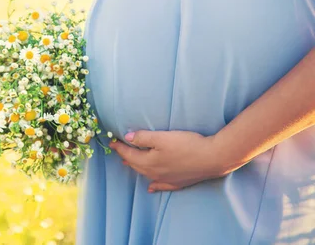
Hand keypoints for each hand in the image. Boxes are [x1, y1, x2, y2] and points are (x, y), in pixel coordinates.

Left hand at [108, 130, 239, 192]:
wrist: (213, 158)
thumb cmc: (186, 145)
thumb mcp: (162, 137)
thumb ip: (143, 138)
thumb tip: (127, 138)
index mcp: (149, 162)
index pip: (129, 154)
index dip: (120, 147)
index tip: (112, 141)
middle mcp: (155, 173)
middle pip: (136, 165)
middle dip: (126, 157)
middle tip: (119, 150)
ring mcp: (167, 180)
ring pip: (146, 174)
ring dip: (137, 168)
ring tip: (129, 164)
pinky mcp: (178, 183)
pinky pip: (161, 185)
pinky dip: (154, 185)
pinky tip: (150, 187)